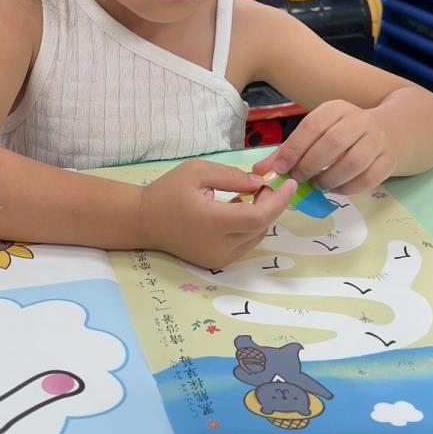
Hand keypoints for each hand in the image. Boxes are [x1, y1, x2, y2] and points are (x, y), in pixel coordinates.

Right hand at [137, 160, 296, 269]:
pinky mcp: (216, 262)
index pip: (259, 216)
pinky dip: (249, 227)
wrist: (143, 221)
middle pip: (262, 227)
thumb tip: (260, 184)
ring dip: (261, 216)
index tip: (289, 183)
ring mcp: (218, 257)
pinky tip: (238, 210)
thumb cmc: (168, 192)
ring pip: (256, 237)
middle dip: (271, 204)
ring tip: (249, 195)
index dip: (279, 200)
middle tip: (264, 184)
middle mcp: (219, 246)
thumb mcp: (198, 172)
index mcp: (213, 222)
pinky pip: (244, 244)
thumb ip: (231, 176)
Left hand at [252, 100, 395, 194]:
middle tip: (298, 179)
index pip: (313, 125)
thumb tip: (260, 170)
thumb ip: (288, 150)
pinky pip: (369, 178)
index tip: (280, 169)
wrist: (389, 130)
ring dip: (330, 178)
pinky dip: (348, 187)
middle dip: (310, 165)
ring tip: (316, 185)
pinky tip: (335, 189)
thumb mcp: (316, 132)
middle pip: (333, 143)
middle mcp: (359, 120)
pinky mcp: (388, 160)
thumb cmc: (342, 133)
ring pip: (354, 162)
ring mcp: (377, 140)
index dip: (294, 148)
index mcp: (336, 109)